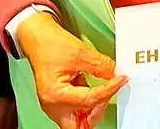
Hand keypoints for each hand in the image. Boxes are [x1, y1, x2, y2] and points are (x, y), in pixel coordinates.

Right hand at [16, 12, 126, 128]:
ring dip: (93, 108)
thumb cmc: (50, 44)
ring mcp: (54, 105)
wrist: (38, 38)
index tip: (121, 80)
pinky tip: (93, 90)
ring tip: (102, 90)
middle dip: (97, 111)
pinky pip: (75, 112)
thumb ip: (101, 66)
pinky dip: (87, 104)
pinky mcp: (57, 102)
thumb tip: (116, 74)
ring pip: (78, 121)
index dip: (110, 89)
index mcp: (55, 94)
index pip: (90, 100)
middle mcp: (52, 105)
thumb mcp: (80, 52)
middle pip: (81, 125)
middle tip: (109, 93)